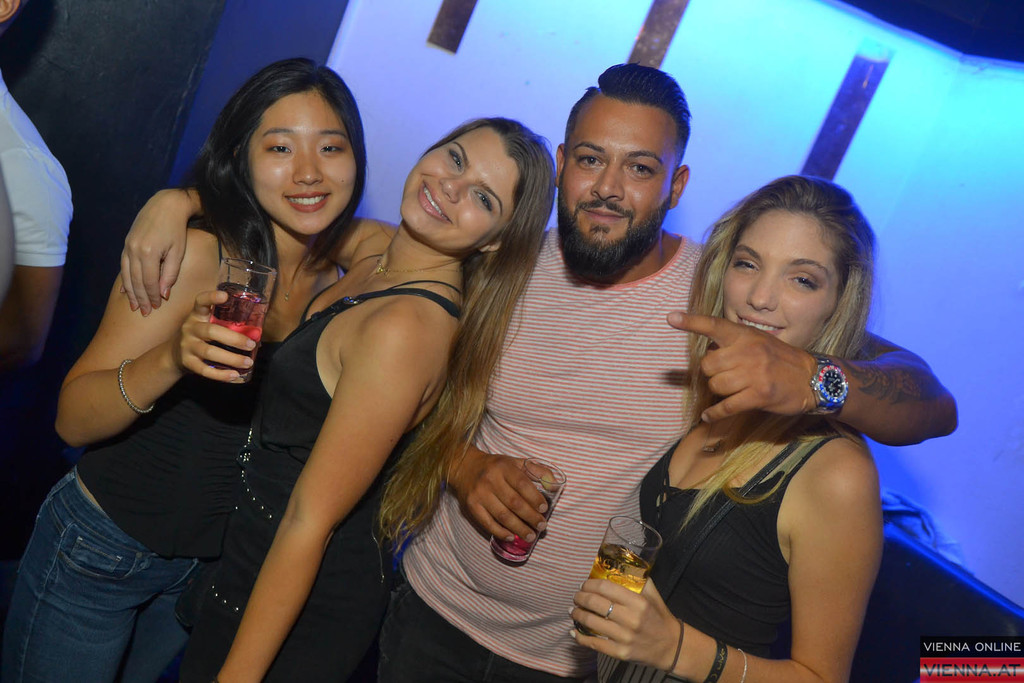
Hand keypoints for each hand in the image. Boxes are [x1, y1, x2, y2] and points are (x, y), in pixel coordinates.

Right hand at [120, 189, 195, 313]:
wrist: (166, 205)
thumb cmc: (177, 229)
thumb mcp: (178, 251)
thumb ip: (170, 273)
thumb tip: (163, 294)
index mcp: (149, 253)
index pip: (148, 282)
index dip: (152, 296)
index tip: (156, 307)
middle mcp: (134, 250)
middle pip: (135, 281)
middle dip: (140, 298)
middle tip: (143, 313)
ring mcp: (127, 246)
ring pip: (126, 275)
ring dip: (130, 292)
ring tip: (134, 306)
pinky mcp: (126, 243)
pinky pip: (123, 265)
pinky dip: (124, 279)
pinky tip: (125, 290)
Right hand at [175, 290, 255, 382]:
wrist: (173, 355)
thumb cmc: (200, 337)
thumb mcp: (207, 325)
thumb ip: (227, 327)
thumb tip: (256, 335)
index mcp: (197, 315)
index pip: (200, 302)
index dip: (211, 297)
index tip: (225, 296)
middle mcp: (190, 328)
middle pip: (211, 331)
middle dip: (234, 338)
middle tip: (251, 344)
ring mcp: (187, 346)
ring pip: (209, 352)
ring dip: (231, 358)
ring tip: (248, 362)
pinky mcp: (187, 362)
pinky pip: (204, 370)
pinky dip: (220, 375)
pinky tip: (234, 375)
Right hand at [448, 447, 548, 542]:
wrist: (465, 467)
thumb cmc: (496, 466)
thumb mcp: (516, 462)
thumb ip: (538, 471)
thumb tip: (555, 485)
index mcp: (504, 467)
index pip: (522, 484)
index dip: (534, 498)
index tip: (544, 509)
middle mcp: (490, 480)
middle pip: (514, 502)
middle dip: (530, 517)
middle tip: (541, 526)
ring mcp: (480, 494)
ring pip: (502, 515)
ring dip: (518, 528)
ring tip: (530, 536)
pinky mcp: (471, 506)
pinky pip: (487, 523)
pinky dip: (500, 532)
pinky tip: (511, 537)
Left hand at [570, 579, 680, 671]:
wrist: (671, 646)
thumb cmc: (659, 617)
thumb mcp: (652, 595)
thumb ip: (638, 579)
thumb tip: (618, 565)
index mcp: (638, 602)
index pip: (606, 588)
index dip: (589, 584)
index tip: (584, 585)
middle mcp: (631, 619)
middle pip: (595, 604)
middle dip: (580, 598)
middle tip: (576, 597)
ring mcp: (624, 638)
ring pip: (591, 623)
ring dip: (577, 615)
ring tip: (573, 611)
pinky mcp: (620, 653)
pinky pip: (594, 644)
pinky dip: (580, 637)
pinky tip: (573, 632)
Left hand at [669, 311, 816, 422]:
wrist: (812, 378)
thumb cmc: (779, 359)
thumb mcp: (758, 341)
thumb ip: (733, 344)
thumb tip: (708, 355)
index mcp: (745, 335)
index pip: (714, 325)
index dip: (691, 322)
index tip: (671, 318)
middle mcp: (748, 352)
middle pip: (707, 365)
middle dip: (711, 373)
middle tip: (725, 375)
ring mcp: (754, 374)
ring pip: (716, 386)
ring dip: (719, 391)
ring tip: (732, 389)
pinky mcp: (759, 395)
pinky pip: (726, 407)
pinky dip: (714, 414)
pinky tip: (708, 417)